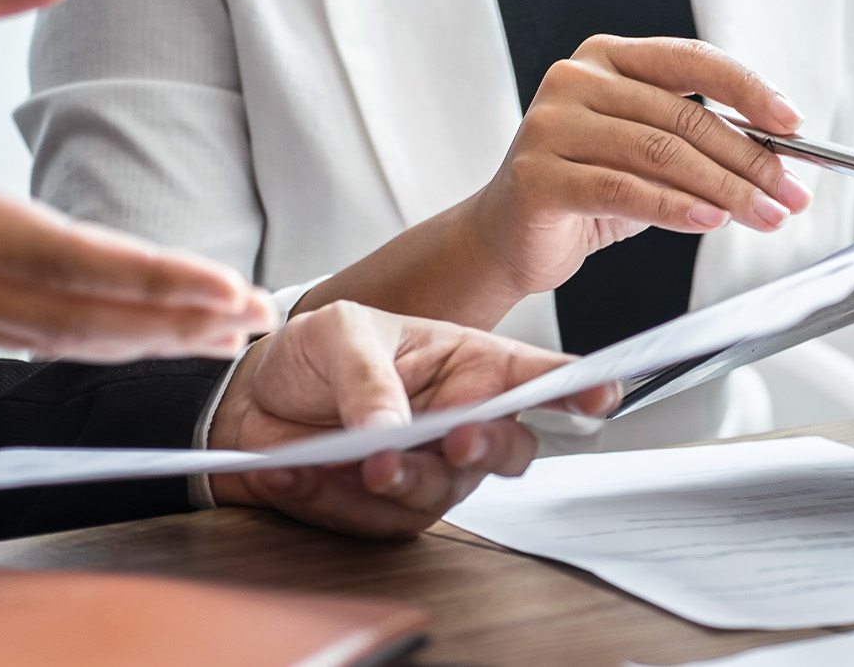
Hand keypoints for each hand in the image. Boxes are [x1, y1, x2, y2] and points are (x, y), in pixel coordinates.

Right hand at [0, 0, 275, 361]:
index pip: (51, 255)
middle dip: (167, 322)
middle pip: (64, 316)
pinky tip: (122, 336)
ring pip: (39, 338)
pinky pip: (0, 337)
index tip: (219, 289)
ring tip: (214, 332)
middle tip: (253, 319)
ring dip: (132, 341)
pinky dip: (74, 342)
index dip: (143, 279)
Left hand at [205, 302, 619, 538]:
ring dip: (400, 480)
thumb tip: (390, 428)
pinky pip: (378, 519)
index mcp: (468, 365)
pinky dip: (333, 497)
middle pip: (510, 450)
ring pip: (444, 493)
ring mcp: (431, 471)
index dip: (576, 388)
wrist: (254, 401)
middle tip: (453, 437)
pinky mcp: (388, 510)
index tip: (599, 394)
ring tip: (351, 460)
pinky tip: (300, 468)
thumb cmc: (315, 355)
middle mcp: (461, 421)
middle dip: (487, 447)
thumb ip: (369, 377)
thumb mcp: (338, 333)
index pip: (536, 377)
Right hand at [455, 35, 810, 297]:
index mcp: (608, 58)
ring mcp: (551, 125)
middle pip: (683, 116)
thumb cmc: (584, 192)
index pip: (692, 60)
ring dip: (724, 190)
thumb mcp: (649, 159)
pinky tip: (709, 221)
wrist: (507, 237)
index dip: (749, 89)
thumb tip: (777, 166)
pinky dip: (675, 208)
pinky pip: (624, 189)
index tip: (792, 123)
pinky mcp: (538, 175)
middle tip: (787, 194)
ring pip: (660, 153)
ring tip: (762, 216)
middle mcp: (576, 80)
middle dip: (749, 160)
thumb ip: (699, 148)